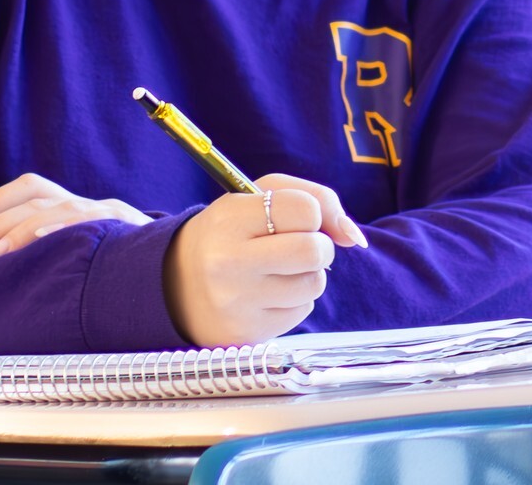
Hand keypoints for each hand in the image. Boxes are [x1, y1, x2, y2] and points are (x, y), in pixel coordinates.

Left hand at [0, 172, 152, 260]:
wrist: (180, 271)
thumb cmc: (124, 273)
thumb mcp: (85, 259)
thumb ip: (53, 254)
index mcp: (76, 208)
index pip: (28, 188)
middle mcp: (89, 204)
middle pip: (33, 196)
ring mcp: (105, 213)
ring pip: (52, 208)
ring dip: (11, 232)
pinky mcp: (121, 227)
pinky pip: (85, 220)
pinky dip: (57, 227)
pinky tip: (36, 239)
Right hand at [163, 173, 367, 345]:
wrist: (176, 284)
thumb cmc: (231, 232)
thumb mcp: (260, 196)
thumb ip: (317, 199)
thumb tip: (356, 238)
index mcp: (231, 218)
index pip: (304, 209)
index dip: (312, 213)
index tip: (297, 219)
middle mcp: (230, 263)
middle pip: (314, 252)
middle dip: (321, 246)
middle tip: (304, 245)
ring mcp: (237, 304)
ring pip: (313, 285)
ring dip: (309, 275)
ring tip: (281, 269)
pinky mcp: (247, 335)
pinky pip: (301, 312)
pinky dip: (296, 300)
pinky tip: (269, 293)